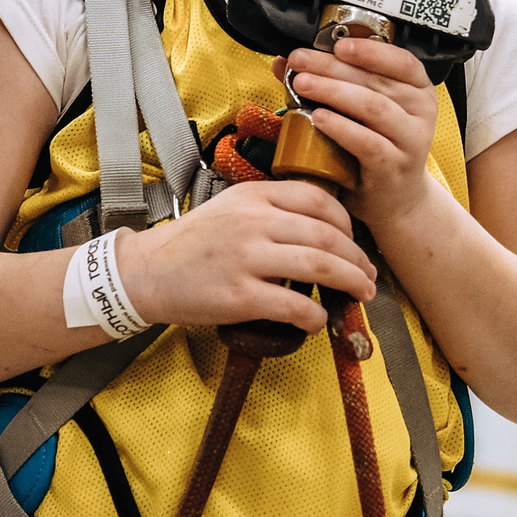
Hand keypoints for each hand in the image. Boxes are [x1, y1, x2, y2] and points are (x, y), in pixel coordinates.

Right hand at [115, 180, 377, 333]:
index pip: (318, 200)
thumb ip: (271, 207)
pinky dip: (315, 317)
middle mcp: (253, 223)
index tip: (354, 241)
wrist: (146, 272)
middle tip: (370, 275)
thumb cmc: (192, 242)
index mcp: (254, 196)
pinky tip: (318, 321)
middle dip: (358, 259)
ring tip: (362, 294)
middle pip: (327, 236)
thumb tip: (321, 226)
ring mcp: (247, 259)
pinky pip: (294, 307)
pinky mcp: (240, 297)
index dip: (346, 223)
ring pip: (320, 267)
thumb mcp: (231, 207)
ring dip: (351, 283)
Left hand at [283, 35, 444, 234]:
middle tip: (300, 61)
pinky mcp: (393, 167)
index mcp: (417, 90)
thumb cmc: (377, 147)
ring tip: (303, 84)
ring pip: (373, 107)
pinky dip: (340, 127)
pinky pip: (367, 142)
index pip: (402, 61)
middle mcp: (420, 112)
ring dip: (334, 92)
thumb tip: (286, 61)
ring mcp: (410, 141)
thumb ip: (332, 82)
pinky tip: (318, 118)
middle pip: (376, 81)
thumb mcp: (361, 111)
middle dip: (333, 67)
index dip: (370, 50)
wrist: (395, 198)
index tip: (338, 44)